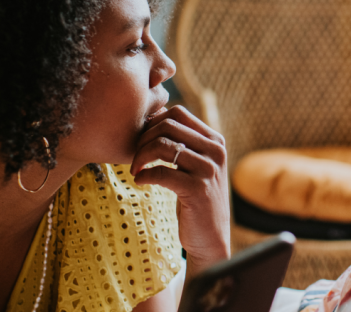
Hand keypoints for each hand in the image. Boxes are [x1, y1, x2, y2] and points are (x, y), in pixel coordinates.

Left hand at [132, 105, 230, 271]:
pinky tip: (140, 180)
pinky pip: (161, 172)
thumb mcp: (196, 165)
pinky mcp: (197, 190)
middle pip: (168, 125)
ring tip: (135, 169)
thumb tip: (152, 117)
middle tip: (134, 157)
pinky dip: (144, 174)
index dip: (153, 122)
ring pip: (163, 146)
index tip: (142, 140)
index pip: (178, 113)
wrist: (210, 237)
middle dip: (143, 138)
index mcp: (215, 140)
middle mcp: (215, 151)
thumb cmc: (196, 198)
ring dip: (140, 156)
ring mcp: (208, 170)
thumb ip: (183, 143)